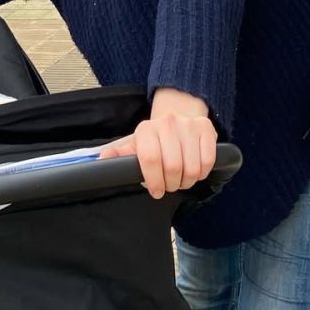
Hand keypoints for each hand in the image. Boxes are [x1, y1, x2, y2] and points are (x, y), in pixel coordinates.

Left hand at [98, 88, 216, 198]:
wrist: (178, 118)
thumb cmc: (154, 139)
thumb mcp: (134, 145)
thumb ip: (119, 155)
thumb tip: (101, 161)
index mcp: (146, 129)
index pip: (151, 159)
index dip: (155, 181)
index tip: (156, 191)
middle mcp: (167, 123)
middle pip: (173, 167)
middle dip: (172, 184)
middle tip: (170, 185)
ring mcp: (188, 125)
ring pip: (192, 167)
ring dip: (187, 181)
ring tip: (181, 179)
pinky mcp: (206, 128)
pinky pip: (207, 161)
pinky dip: (202, 173)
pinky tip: (194, 170)